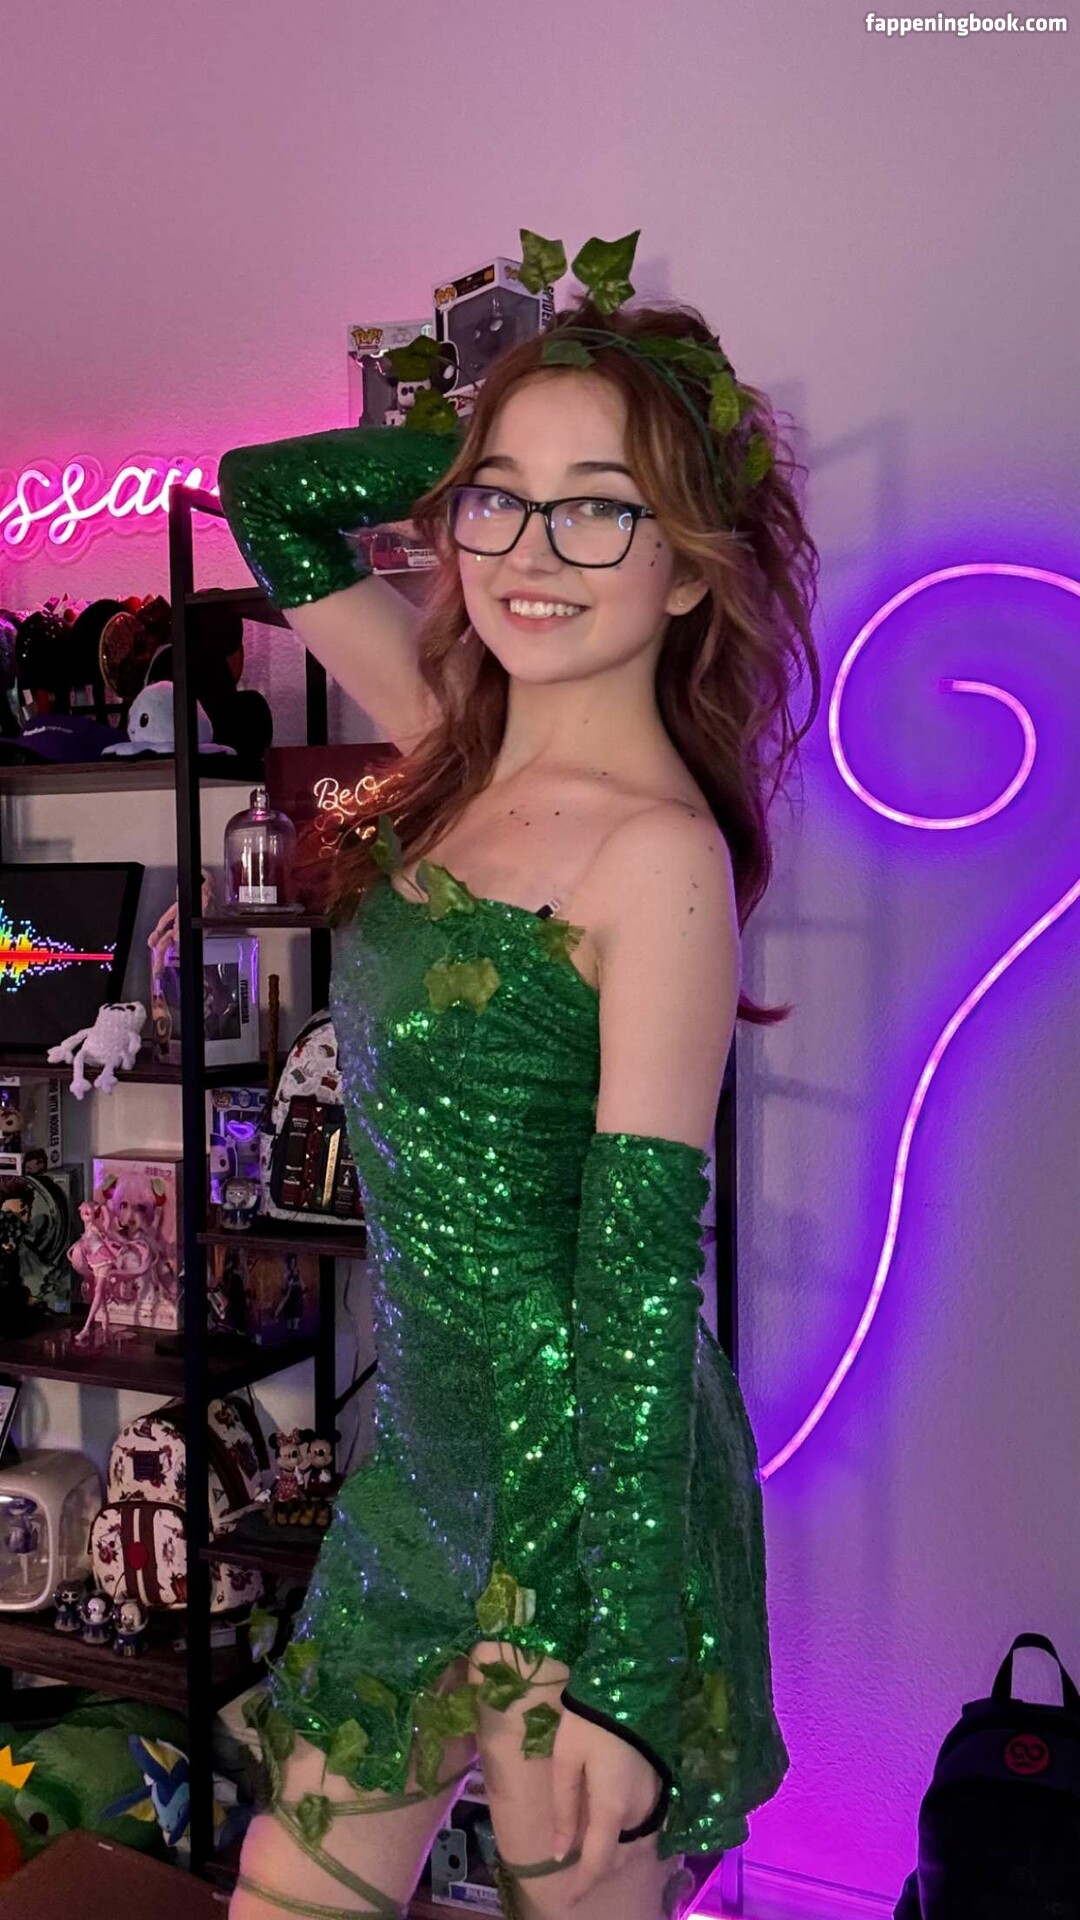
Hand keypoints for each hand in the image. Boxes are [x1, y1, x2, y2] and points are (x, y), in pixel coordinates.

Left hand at [550, 1705, 663, 1907]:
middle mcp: (640, 1811)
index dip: (582, 1886)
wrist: (633, 1684)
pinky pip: (647, 1828)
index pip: (599, 1863)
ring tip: (593, 1853)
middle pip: (620, 1859)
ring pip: (637, 1846)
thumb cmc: (591, 1720)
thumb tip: (560, 1853)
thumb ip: (564, 1809)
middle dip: (598, 1870)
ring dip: (617, 1856)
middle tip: (575, 1872)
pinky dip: (631, 1839)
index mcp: (613, 1809)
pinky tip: (616, 1829)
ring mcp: (655, 1800)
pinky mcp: (661, 1786)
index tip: (567, 1901)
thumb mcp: (566, 1760)